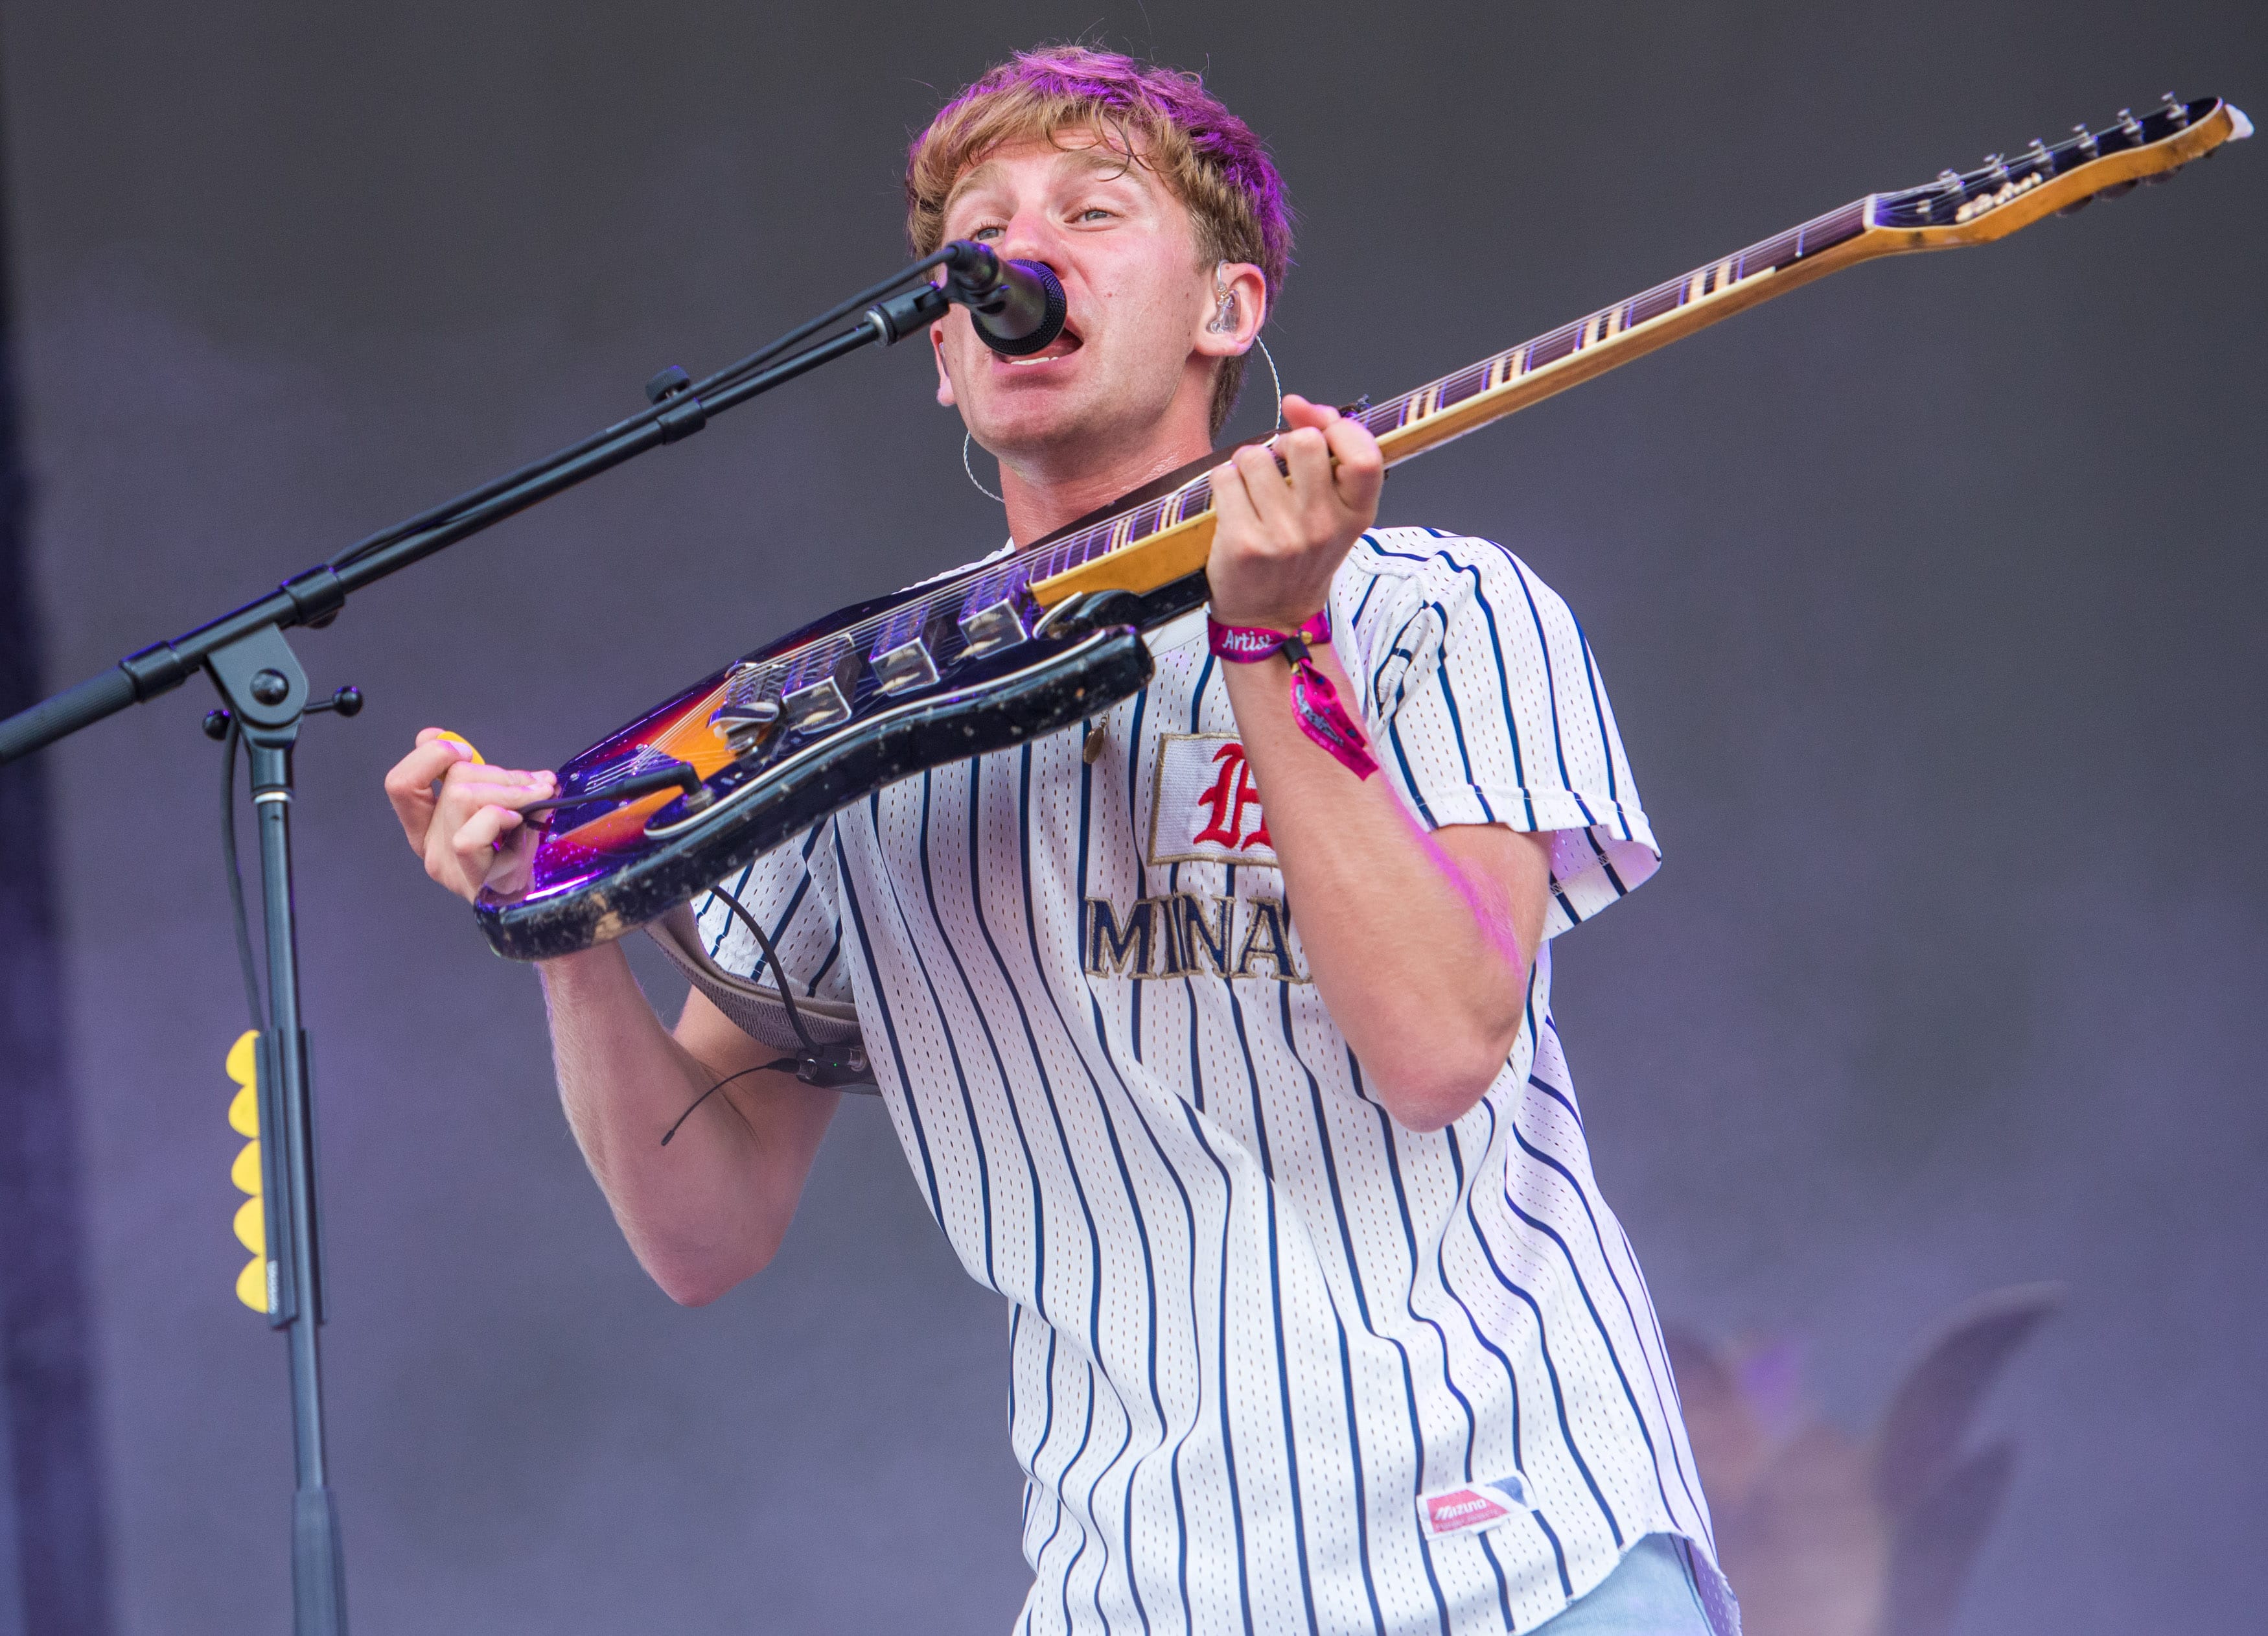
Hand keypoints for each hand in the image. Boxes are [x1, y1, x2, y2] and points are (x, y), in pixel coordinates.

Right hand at [381, 728, 556, 903]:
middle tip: (535, 784)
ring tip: (538, 799)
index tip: (465, 750)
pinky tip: (523, 825)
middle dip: (501, 774)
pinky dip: (502, 818)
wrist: (542, 904)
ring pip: (462, 799)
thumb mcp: (499, 805)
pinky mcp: (470, 881)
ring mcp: (448, 867)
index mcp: (427, 826)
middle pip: (451, 784)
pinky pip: (470, 835)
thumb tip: (438, 736)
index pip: (401, 784)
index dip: (430, 757)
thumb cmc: (520, 853)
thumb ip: (476, 776)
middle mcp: (430, 847)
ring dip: (511, 791)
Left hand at [1204, 393, 1382, 631]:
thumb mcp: (1333, 512)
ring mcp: (1284, 536)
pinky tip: (1233, 506)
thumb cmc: (1300, 556)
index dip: (1339, 427)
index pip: (1365, 454)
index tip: (1316, 424)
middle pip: (1304, 442)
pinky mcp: (1244, 543)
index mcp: (1356, 515)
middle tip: (1278, 466)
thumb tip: (1298, 405)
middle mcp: (1324, 526)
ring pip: (1256, 456)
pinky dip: (1223, 483)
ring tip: (1252, 492)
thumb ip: (1329, 456)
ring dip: (1248, 465)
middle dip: (1283, 443)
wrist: (1270, 616)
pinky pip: (1225, 478)